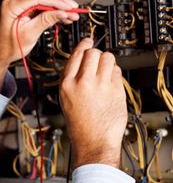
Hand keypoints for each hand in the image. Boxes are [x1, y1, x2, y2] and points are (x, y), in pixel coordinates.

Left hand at [0, 0, 79, 90]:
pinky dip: (51, 7)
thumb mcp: (29, 34)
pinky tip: (62, 14)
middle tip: (74, 9)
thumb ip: (46, 20)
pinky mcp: (21, 4)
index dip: (57, 1)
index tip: (70, 8)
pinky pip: (39, 1)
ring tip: (71, 14)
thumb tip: (63, 12)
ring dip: (57, 3)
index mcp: (11, 4)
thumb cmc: (8, 46)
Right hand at [59, 39, 126, 168]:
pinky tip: (110, 83)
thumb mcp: (66, 99)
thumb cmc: (80, 124)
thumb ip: (71, 79)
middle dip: (96, 54)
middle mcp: (83, 82)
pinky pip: (117, 71)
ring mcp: (100, 86)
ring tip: (105, 71)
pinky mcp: (116, 90)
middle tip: (97, 60)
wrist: (93, 141)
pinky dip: (115, 73)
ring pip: (107, 57)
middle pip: (92, 52)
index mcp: (67, 85)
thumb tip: (82, 61)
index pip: (75, 55)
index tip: (87, 41)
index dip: (83, 45)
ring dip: (107, 61)